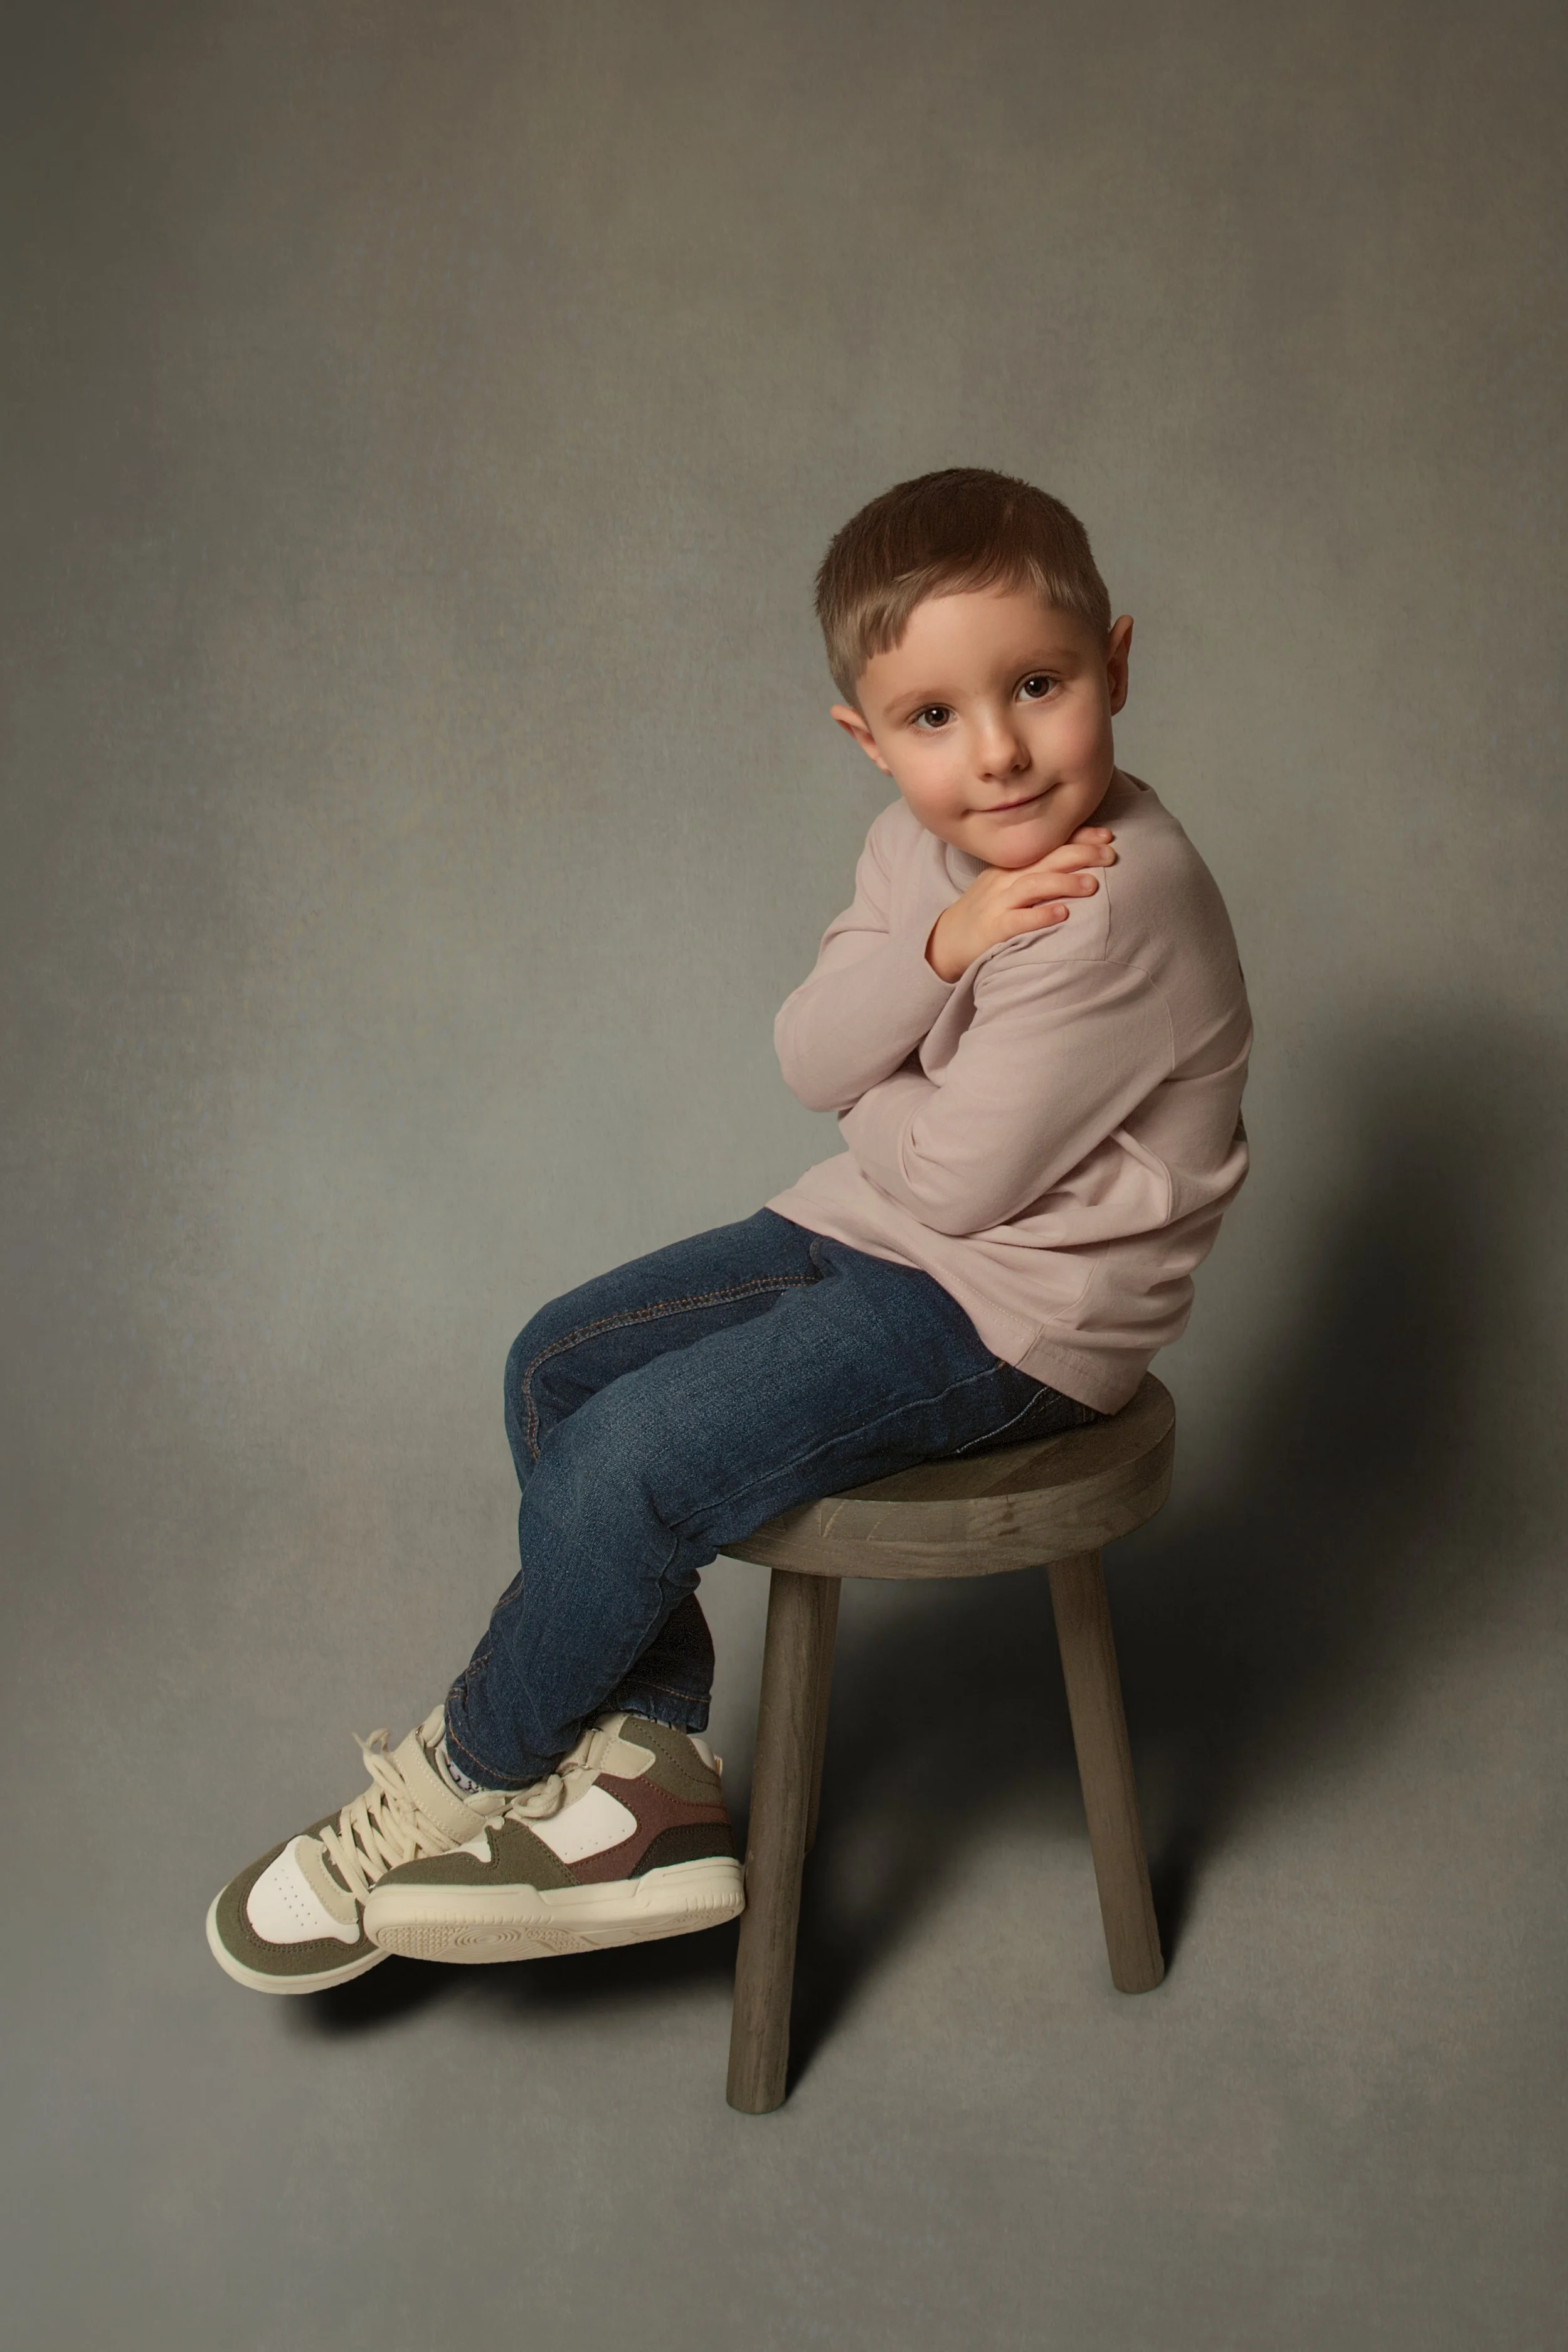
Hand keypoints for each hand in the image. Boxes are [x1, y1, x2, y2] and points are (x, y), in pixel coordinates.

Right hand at [924, 827, 1117, 982]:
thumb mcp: (1008, 884)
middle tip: (1110, 855)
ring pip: (1033, 885)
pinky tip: (1063, 914)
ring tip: (1093, 884)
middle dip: (1081, 854)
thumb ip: (1038, 873)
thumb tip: (1080, 864)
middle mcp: (1005, 879)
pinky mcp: (993, 929)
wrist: (947, 940)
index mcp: (1012, 866)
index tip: (1107, 835)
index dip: (1079, 837)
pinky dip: (1041, 915)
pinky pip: (1018, 920)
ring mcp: (997, 903)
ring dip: (1065, 882)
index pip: (1048, 844)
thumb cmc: (986, 912)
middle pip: (1046, 858)